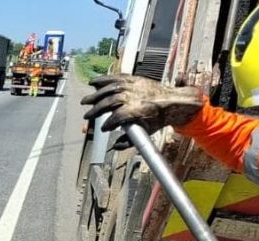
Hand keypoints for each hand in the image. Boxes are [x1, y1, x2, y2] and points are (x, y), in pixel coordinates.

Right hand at [81, 74, 203, 132]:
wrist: (173, 101)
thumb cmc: (159, 117)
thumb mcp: (146, 133)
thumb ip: (129, 142)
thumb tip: (115, 146)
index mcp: (137, 110)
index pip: (117, 117)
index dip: (108, 124)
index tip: (103, 129)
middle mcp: (134, 96)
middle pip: (110, 102)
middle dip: (96, 109)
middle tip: (87, 115)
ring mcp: (133, 86)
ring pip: (111, 89)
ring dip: (96, 95)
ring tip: (86, 100)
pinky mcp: (134, 79)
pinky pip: (117, 77)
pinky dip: (104, 79)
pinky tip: (94, 82)